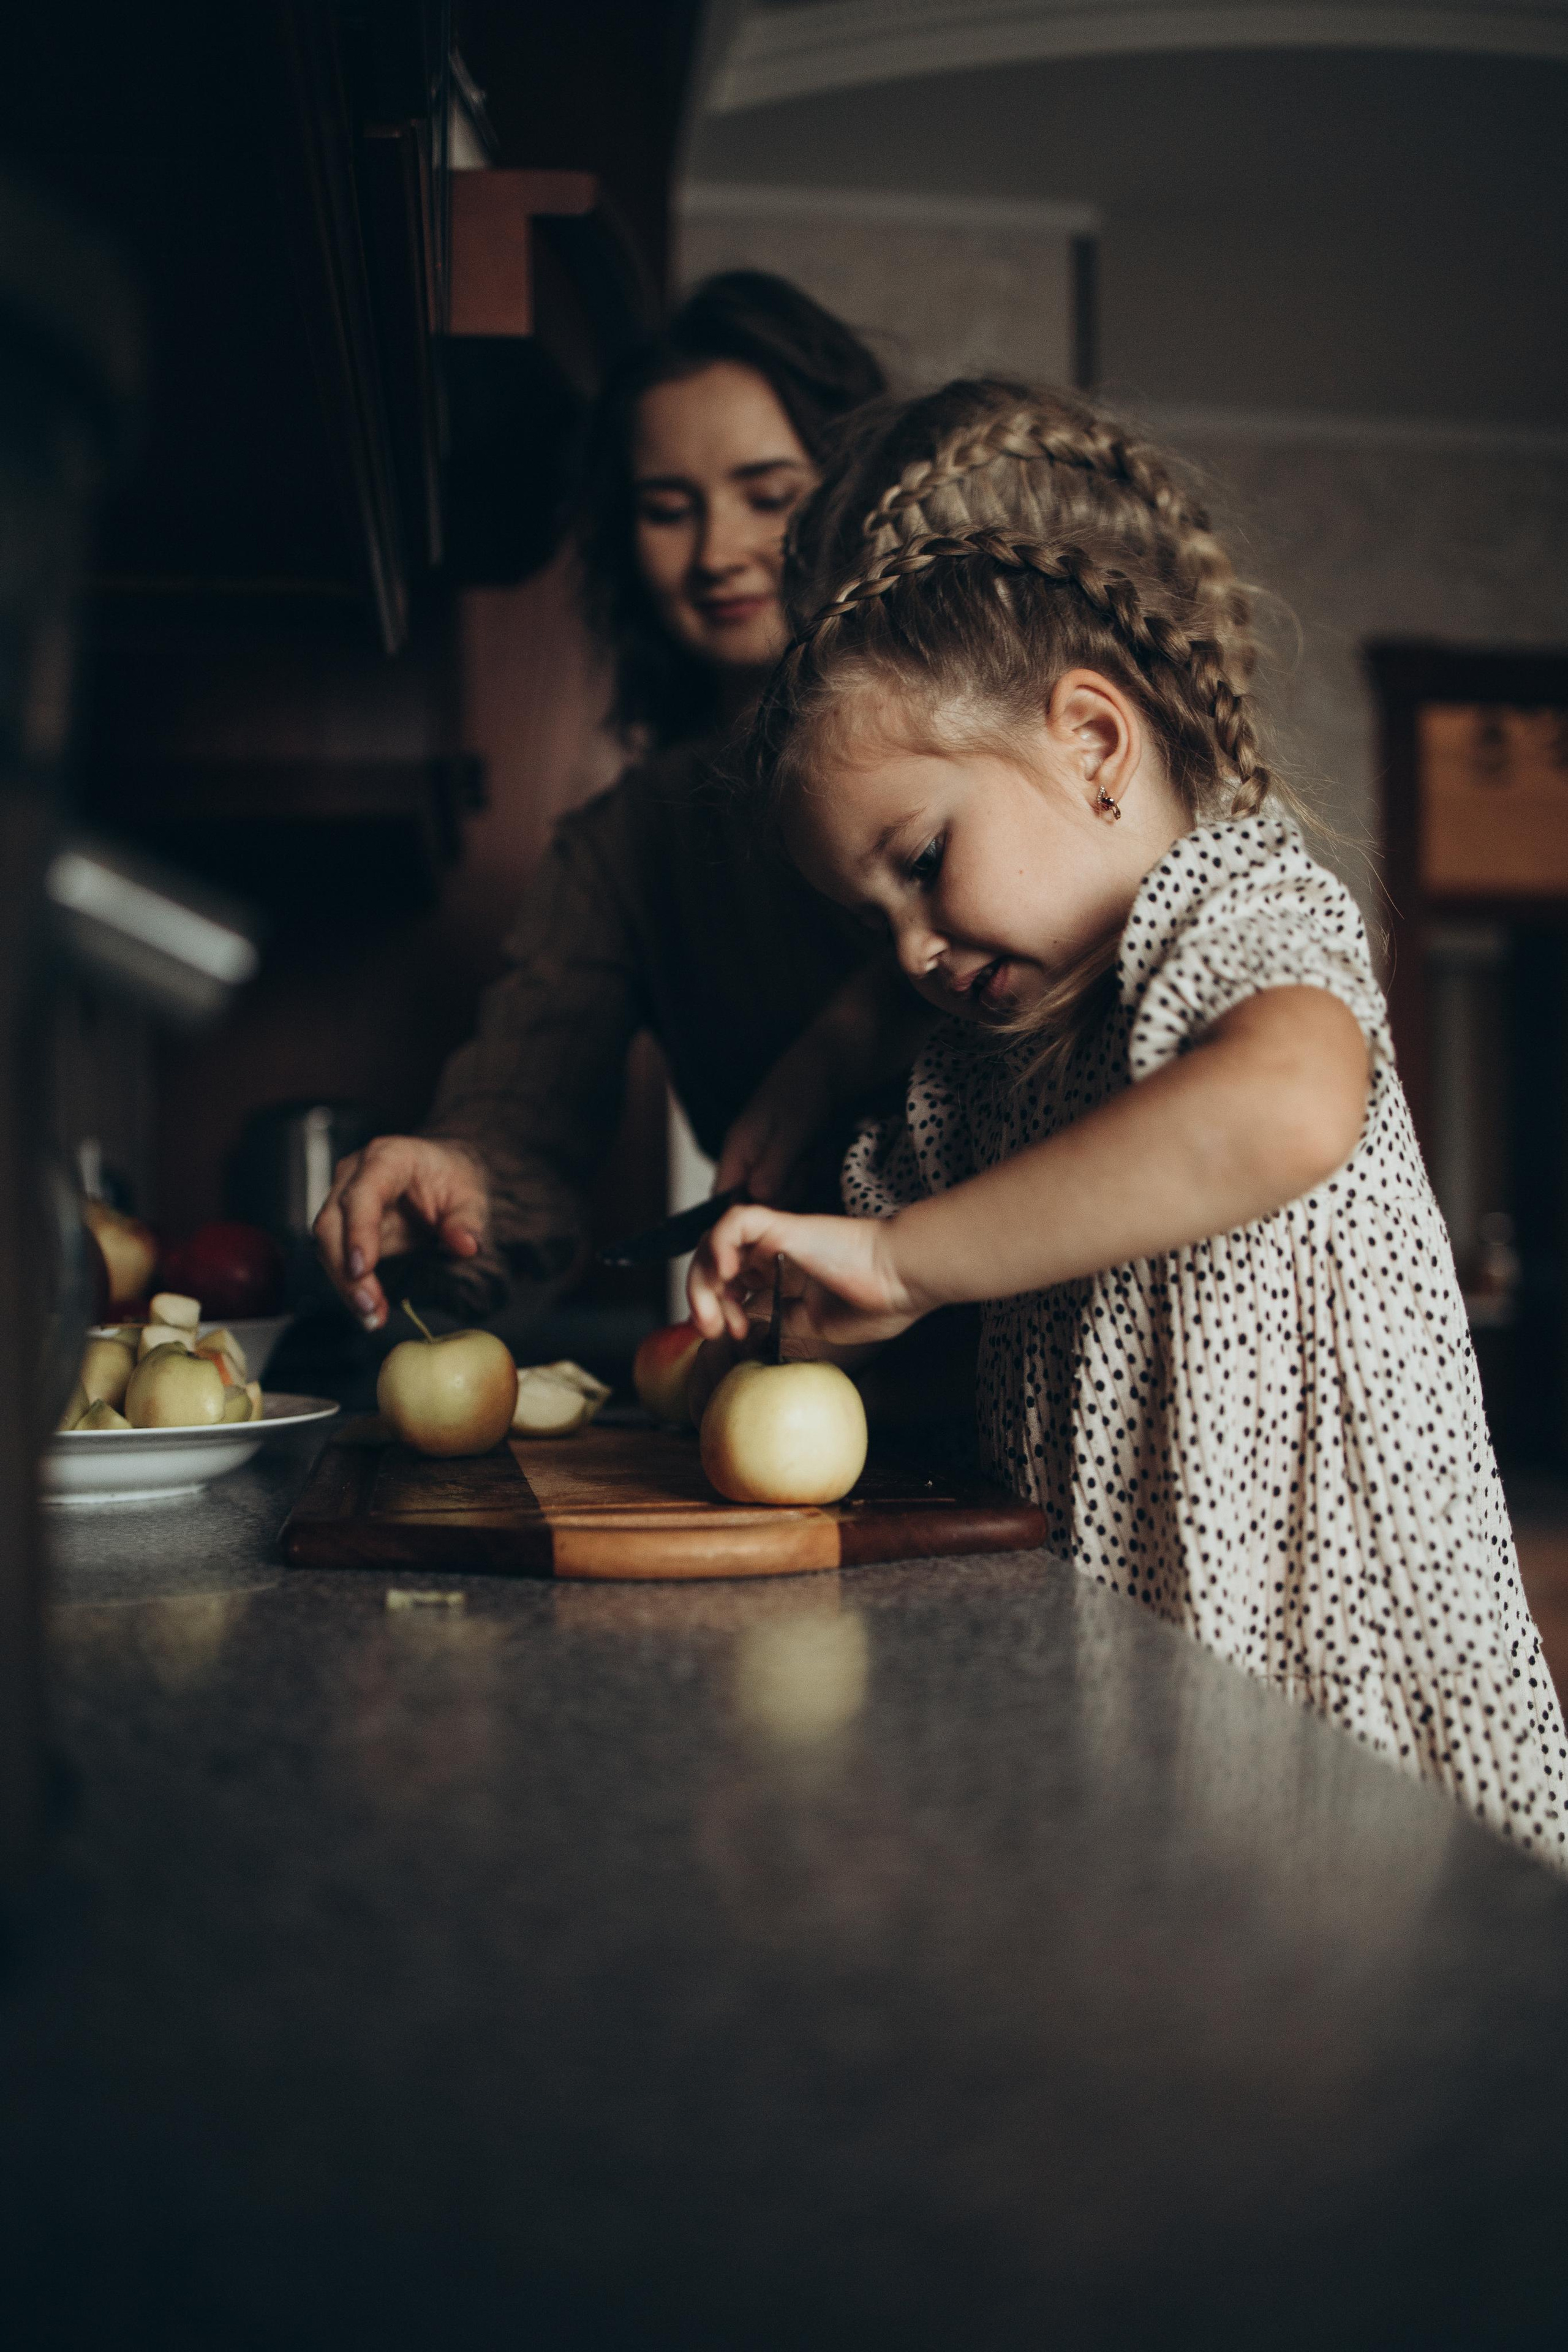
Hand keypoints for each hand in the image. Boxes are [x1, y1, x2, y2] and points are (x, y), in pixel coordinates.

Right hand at [314, 1136, 489, 1329]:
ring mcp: (343, 1198)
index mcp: (387, 1157)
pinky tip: (371, 1310)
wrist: (441, 1174)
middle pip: (332, 1223)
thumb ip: (467, 1220)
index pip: (362, 1193)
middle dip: (346, 1270)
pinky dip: (351, 1286)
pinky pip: (337, 1258)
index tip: (363, 1268)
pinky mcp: (343, 1224)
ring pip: (327, 1245)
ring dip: (346, 1285)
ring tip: (373, 1317)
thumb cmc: (452, 1179)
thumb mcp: (471, 1196)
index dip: (358, 1231)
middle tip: (369, 1307)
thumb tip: (465, 1245)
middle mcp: (355, 1175)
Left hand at [687, 1201, 924, 1355]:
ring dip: (703, 1279)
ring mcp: (776, 1236)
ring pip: (714, 1241)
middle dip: (702, 1297)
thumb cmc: (877, 1300)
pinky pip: (733, 1222)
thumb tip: (757, 1330)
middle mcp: (774, 1249)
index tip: (732, 1333)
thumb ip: (785, 1320)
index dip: (719, 1306)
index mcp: (783, 1269)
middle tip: (710, 1329)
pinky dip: (718, 1246)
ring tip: (714, 1313)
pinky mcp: (782, 1226)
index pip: (729, 1279)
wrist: (904, 1279)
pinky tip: (728, 1276)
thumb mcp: (817, 1323)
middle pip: (712, 1261)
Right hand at [713, 1054, 833, 1204]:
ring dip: (803, 1181)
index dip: (744, 1213)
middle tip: (805, 1167)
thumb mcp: (791, 1129)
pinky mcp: (789, 1159)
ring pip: (782, 1193)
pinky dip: (813, 1173)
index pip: (723, 1199)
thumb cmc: (804, 1088)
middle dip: (785, 1193)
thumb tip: (758, 1199)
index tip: (774, 1209)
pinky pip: (798, 1182)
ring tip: (816, 1154)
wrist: (828, 1063)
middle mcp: (749, 1159)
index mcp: (737, 1150)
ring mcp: (769, 1159)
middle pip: (757, 1202)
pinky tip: (821, 1154)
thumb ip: (773, 1166)